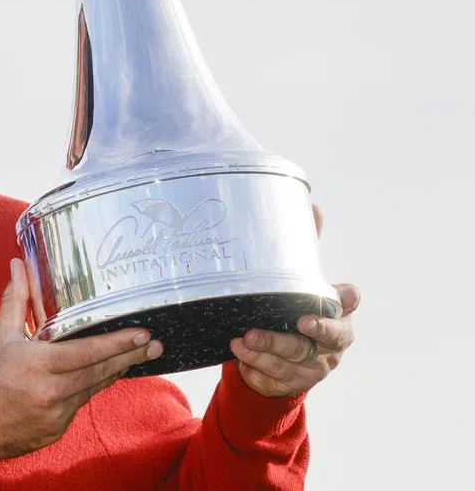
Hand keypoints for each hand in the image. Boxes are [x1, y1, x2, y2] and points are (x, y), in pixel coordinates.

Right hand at [0, 259, 163, 461]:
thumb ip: (16, 300)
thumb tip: (19, 265)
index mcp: (38, 365)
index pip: (88, 353)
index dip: (118, 343)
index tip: (143, 334)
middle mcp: (51, 392)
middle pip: (100, 372)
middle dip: (130, 357)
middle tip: (156, 345)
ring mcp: (56, 416)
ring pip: (93, 389)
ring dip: (113, 372)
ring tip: (135, 357)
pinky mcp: (56, 431)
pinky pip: (78, 406)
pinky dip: (88, 390)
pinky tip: (98, 377)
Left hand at [230, 205, 359, 397]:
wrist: (277, 360)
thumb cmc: (291, 312)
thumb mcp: (298, 282)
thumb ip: (304, 248)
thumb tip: (313, 205)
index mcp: (338, 314)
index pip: (348, 306)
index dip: (350, 301)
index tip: (347, 293)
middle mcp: (332, 342)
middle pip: (328, 337)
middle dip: (315, 329)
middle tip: (300, 320)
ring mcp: (314, 365)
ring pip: (296, 357)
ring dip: (270, 346)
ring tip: (244, 338)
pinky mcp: (293, 381)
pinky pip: (275, 373)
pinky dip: (256, 361)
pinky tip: (238, 350)